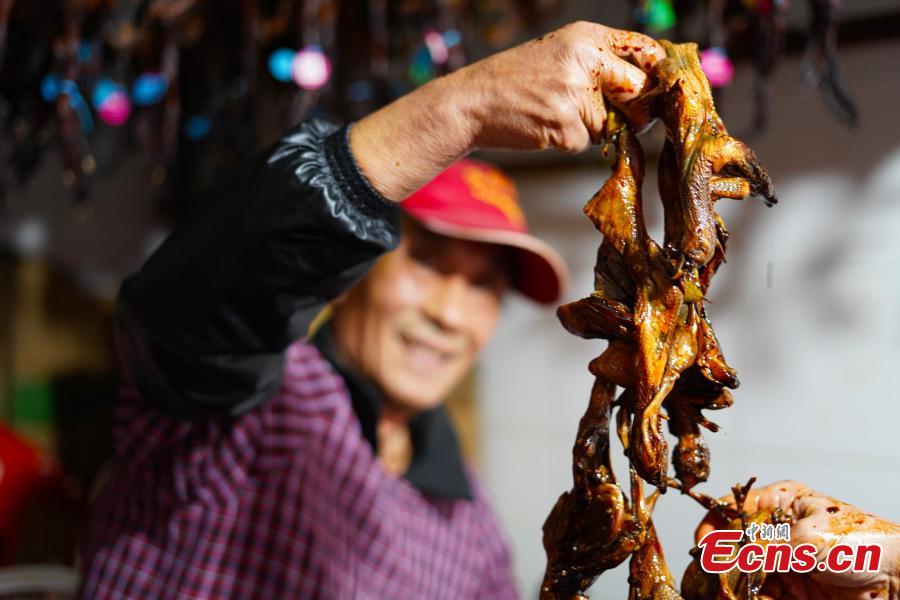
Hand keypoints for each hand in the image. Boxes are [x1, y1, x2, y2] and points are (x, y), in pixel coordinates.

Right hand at [458, 21, 663, 152]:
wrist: (471, 103)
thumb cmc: (514, 82)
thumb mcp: (559, 54)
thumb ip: (600, 63)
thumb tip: (646, 86)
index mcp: (586, 37)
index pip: (645, 50)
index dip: (657, 73)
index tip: (658, 89)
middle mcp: (584, 59)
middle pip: (638, 90)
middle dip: (634, 109)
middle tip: (616, 115)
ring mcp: (575, 93)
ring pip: (611, 123)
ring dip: (592, 128)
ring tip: (556, 113)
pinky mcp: (565, 124)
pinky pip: (586, 143)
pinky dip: (570, 142)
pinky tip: (545, 127)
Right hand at [696, 480, 899, 599]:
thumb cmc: (867, 543)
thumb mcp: (807, 540)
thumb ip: (761, 552)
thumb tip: (722, 561)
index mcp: (781, 504)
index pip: (732, 510)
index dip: (713, 526)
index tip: (703, 547)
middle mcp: (778, 533)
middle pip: (732, 547)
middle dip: (720, 566)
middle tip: (713, 582)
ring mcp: (783, 564)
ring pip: (742, 576)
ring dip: (734, 589)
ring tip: (729, 595)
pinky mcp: (792, 593)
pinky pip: (760, 597)